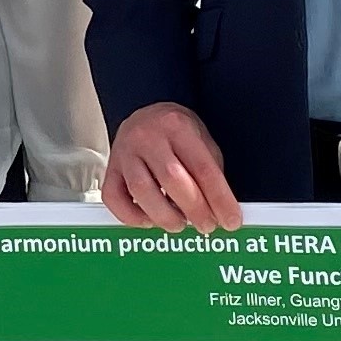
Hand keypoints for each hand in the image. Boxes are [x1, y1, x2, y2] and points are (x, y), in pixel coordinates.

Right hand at [103, 104, 242, 231]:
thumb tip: (221, 209)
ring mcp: (125, 152)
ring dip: (164, 216)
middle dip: (194, 210)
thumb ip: (210, 174)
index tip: (230, 220)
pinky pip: (113, 198)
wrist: (146, 115)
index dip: (219, 199)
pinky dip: (131, 216)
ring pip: (141, 190)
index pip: (203, 168)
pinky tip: (149, 220)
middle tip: (206, 226)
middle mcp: (148, 137)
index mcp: (178, 126)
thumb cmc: (176, 132)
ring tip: (179, 224)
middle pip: (172, 179)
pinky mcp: (110, 169)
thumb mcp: (201, 142)